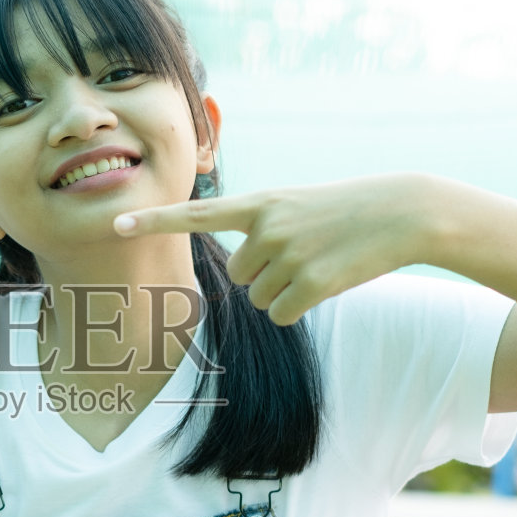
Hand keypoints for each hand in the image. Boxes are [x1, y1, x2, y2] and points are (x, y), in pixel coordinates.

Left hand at [112, 173, 437, 325]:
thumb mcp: (296, 204)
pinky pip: (281, 314)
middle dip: (267, 272)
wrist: (402, 212)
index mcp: (260, 202)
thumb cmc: (345, 210)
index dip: (154, 221)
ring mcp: (289, 255)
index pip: (196, 215)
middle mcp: (267, 227)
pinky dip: (300, 307)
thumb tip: (241, 274)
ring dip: (287, 289)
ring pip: (260, 296)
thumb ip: (260, 226)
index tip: (115, 226)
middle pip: (240, 274)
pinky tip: (326, 282)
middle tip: (305, 250)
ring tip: (320, 261)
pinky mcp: (311, 283)